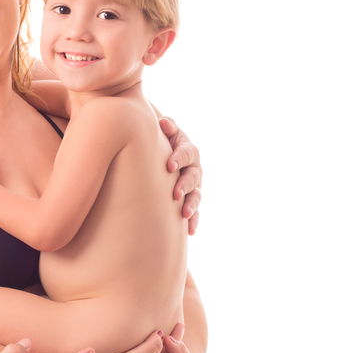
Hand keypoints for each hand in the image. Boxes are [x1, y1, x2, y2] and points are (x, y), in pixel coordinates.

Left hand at [158, 116, 200, 234]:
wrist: (156, 158)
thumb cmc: (158, 142)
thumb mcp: (163, 132)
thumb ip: (166, 126)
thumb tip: (162, 122)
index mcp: (187, 149)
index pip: (187, 152)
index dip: (180, 158)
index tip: (170, 166)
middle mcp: (193, 168)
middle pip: (194, 176)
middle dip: (185, 185)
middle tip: (176, 194)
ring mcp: (193, 185)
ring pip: (196, 195)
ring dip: (192, 205)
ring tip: (185, 214)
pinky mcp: (190, 200)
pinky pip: (195, 212)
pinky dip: (194, 221)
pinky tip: (190, 231)